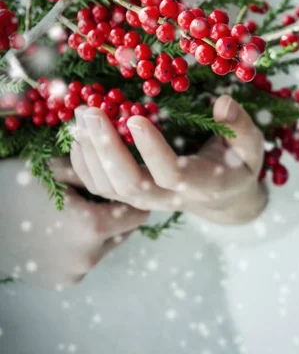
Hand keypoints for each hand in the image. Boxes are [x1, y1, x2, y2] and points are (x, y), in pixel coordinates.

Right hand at [0, 159, 148, 287]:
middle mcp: (89, 256)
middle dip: (115, 214)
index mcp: (93, 227)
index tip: (117, 187)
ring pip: (106, 246)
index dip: (129, 198)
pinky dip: (79, 246)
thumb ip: (96, 169)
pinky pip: (85, 259)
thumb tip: (124, 164)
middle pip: (124, 232)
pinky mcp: (62, 282)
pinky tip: (57, 230)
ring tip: (71, 213)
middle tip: (93, 198)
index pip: (137, 214)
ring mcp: (75, 273)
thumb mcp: (56, 169)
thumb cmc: (11, 187)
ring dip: (98, 231)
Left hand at [70, 95, 266, 223]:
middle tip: (92, 112)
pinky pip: (100, 187)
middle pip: (131, 184)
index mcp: (204, 185)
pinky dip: (84, 162)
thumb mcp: (251, 147)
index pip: (173, 174)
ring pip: (109, 187)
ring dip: (90, 152)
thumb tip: (224, 103)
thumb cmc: (239, 165)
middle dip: (107, 148)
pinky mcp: (132, 197)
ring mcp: (148, 201)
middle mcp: (171, 198)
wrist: (224, 197)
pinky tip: (79, 134)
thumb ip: (241, 127)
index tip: (135, 118)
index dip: (152, 150)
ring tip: (82, 114)